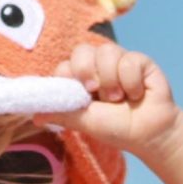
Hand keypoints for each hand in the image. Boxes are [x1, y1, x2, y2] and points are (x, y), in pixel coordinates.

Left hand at [35, 43, 182, 159]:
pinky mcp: (139, 60)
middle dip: (87, 72)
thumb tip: (34, 116)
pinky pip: (129, 59)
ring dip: (112, 82)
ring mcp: (118, 62)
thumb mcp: (84, 122)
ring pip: (106, 51)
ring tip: (119, 99)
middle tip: (96, 92)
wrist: (148, 133)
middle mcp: (97, 68)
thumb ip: (62, 113)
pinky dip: (132, 82)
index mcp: (80, 81)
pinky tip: (137, 94)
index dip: (68, 75)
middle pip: (81, 50)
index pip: (65, 65)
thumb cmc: (116, 128)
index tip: (78, 93)